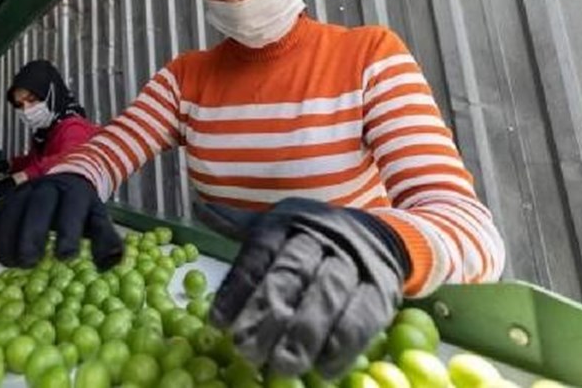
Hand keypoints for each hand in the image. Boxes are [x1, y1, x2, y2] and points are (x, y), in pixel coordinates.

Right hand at [0, 173, 122, 269]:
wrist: (65, 183)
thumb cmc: (81, 211)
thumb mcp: (98, 221)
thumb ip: (106, 240)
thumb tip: (110, 262)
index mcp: (75, 193)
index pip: (71, 209)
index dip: (67, 231)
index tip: (64, 257)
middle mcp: (49, 187)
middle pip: (38, 206)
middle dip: (32, 234)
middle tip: (29, 262)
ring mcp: (25, 190)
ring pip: (13, 209)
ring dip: (8, 236)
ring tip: (10, 263)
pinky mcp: (8, 197)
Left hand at [210, 198, 409, 378]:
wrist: (380, 237)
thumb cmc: (313, 238)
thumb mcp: (278, 225)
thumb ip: (239, 226)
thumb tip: (200, 212)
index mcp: (288, 221)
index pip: (259, 252)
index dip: (238, 287)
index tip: (218, 322)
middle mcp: (320, 237)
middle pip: (291, 274)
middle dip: (268, 313)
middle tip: (246, 350)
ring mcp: (354, 263)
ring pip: (325, 297)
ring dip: (302, 336)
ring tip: (280, 366)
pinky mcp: (381, 292)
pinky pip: (360, 320)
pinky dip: (340, 348)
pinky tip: (321, 369)